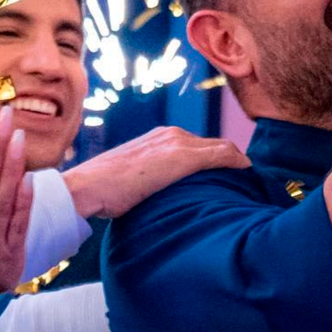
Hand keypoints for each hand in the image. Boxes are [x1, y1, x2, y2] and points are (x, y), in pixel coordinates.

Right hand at [63, 126, 249, 218]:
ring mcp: (176, 144)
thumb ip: (149, 180)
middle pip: (212, 144)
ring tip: (246, 177)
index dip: (216, 157)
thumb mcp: (132, 179)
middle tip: (244, 177)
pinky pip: (220, 154)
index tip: (228, 173)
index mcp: (159, 138)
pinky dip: (236, 161)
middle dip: (229, 158)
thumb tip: (156, 197)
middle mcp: (170, 135)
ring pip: (219, 147)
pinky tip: (246, 171)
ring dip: (234, 160)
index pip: (198, 145)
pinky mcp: (181, 157)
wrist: (85, 188)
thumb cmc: (101, 190)